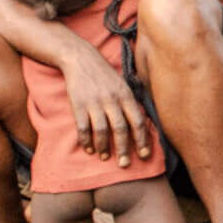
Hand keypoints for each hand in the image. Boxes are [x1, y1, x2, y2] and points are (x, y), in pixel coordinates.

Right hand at [62, 51, 156, 166]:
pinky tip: (89, 149)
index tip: (145, 155)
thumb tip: (142, 124)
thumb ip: (131, 102)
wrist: (81, 58)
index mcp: (126, 95)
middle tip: (125, 164)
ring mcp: (94, 102)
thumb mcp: (123, 84)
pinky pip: (83, 127)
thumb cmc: (105, 75)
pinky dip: (86, 141)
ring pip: (101, 130)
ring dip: (104, 147)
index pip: (137, 121)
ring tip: (106, 157)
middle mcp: (112, 99)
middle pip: (120, 128)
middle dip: (124, 149)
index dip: (142, 140)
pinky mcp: (78, 104)